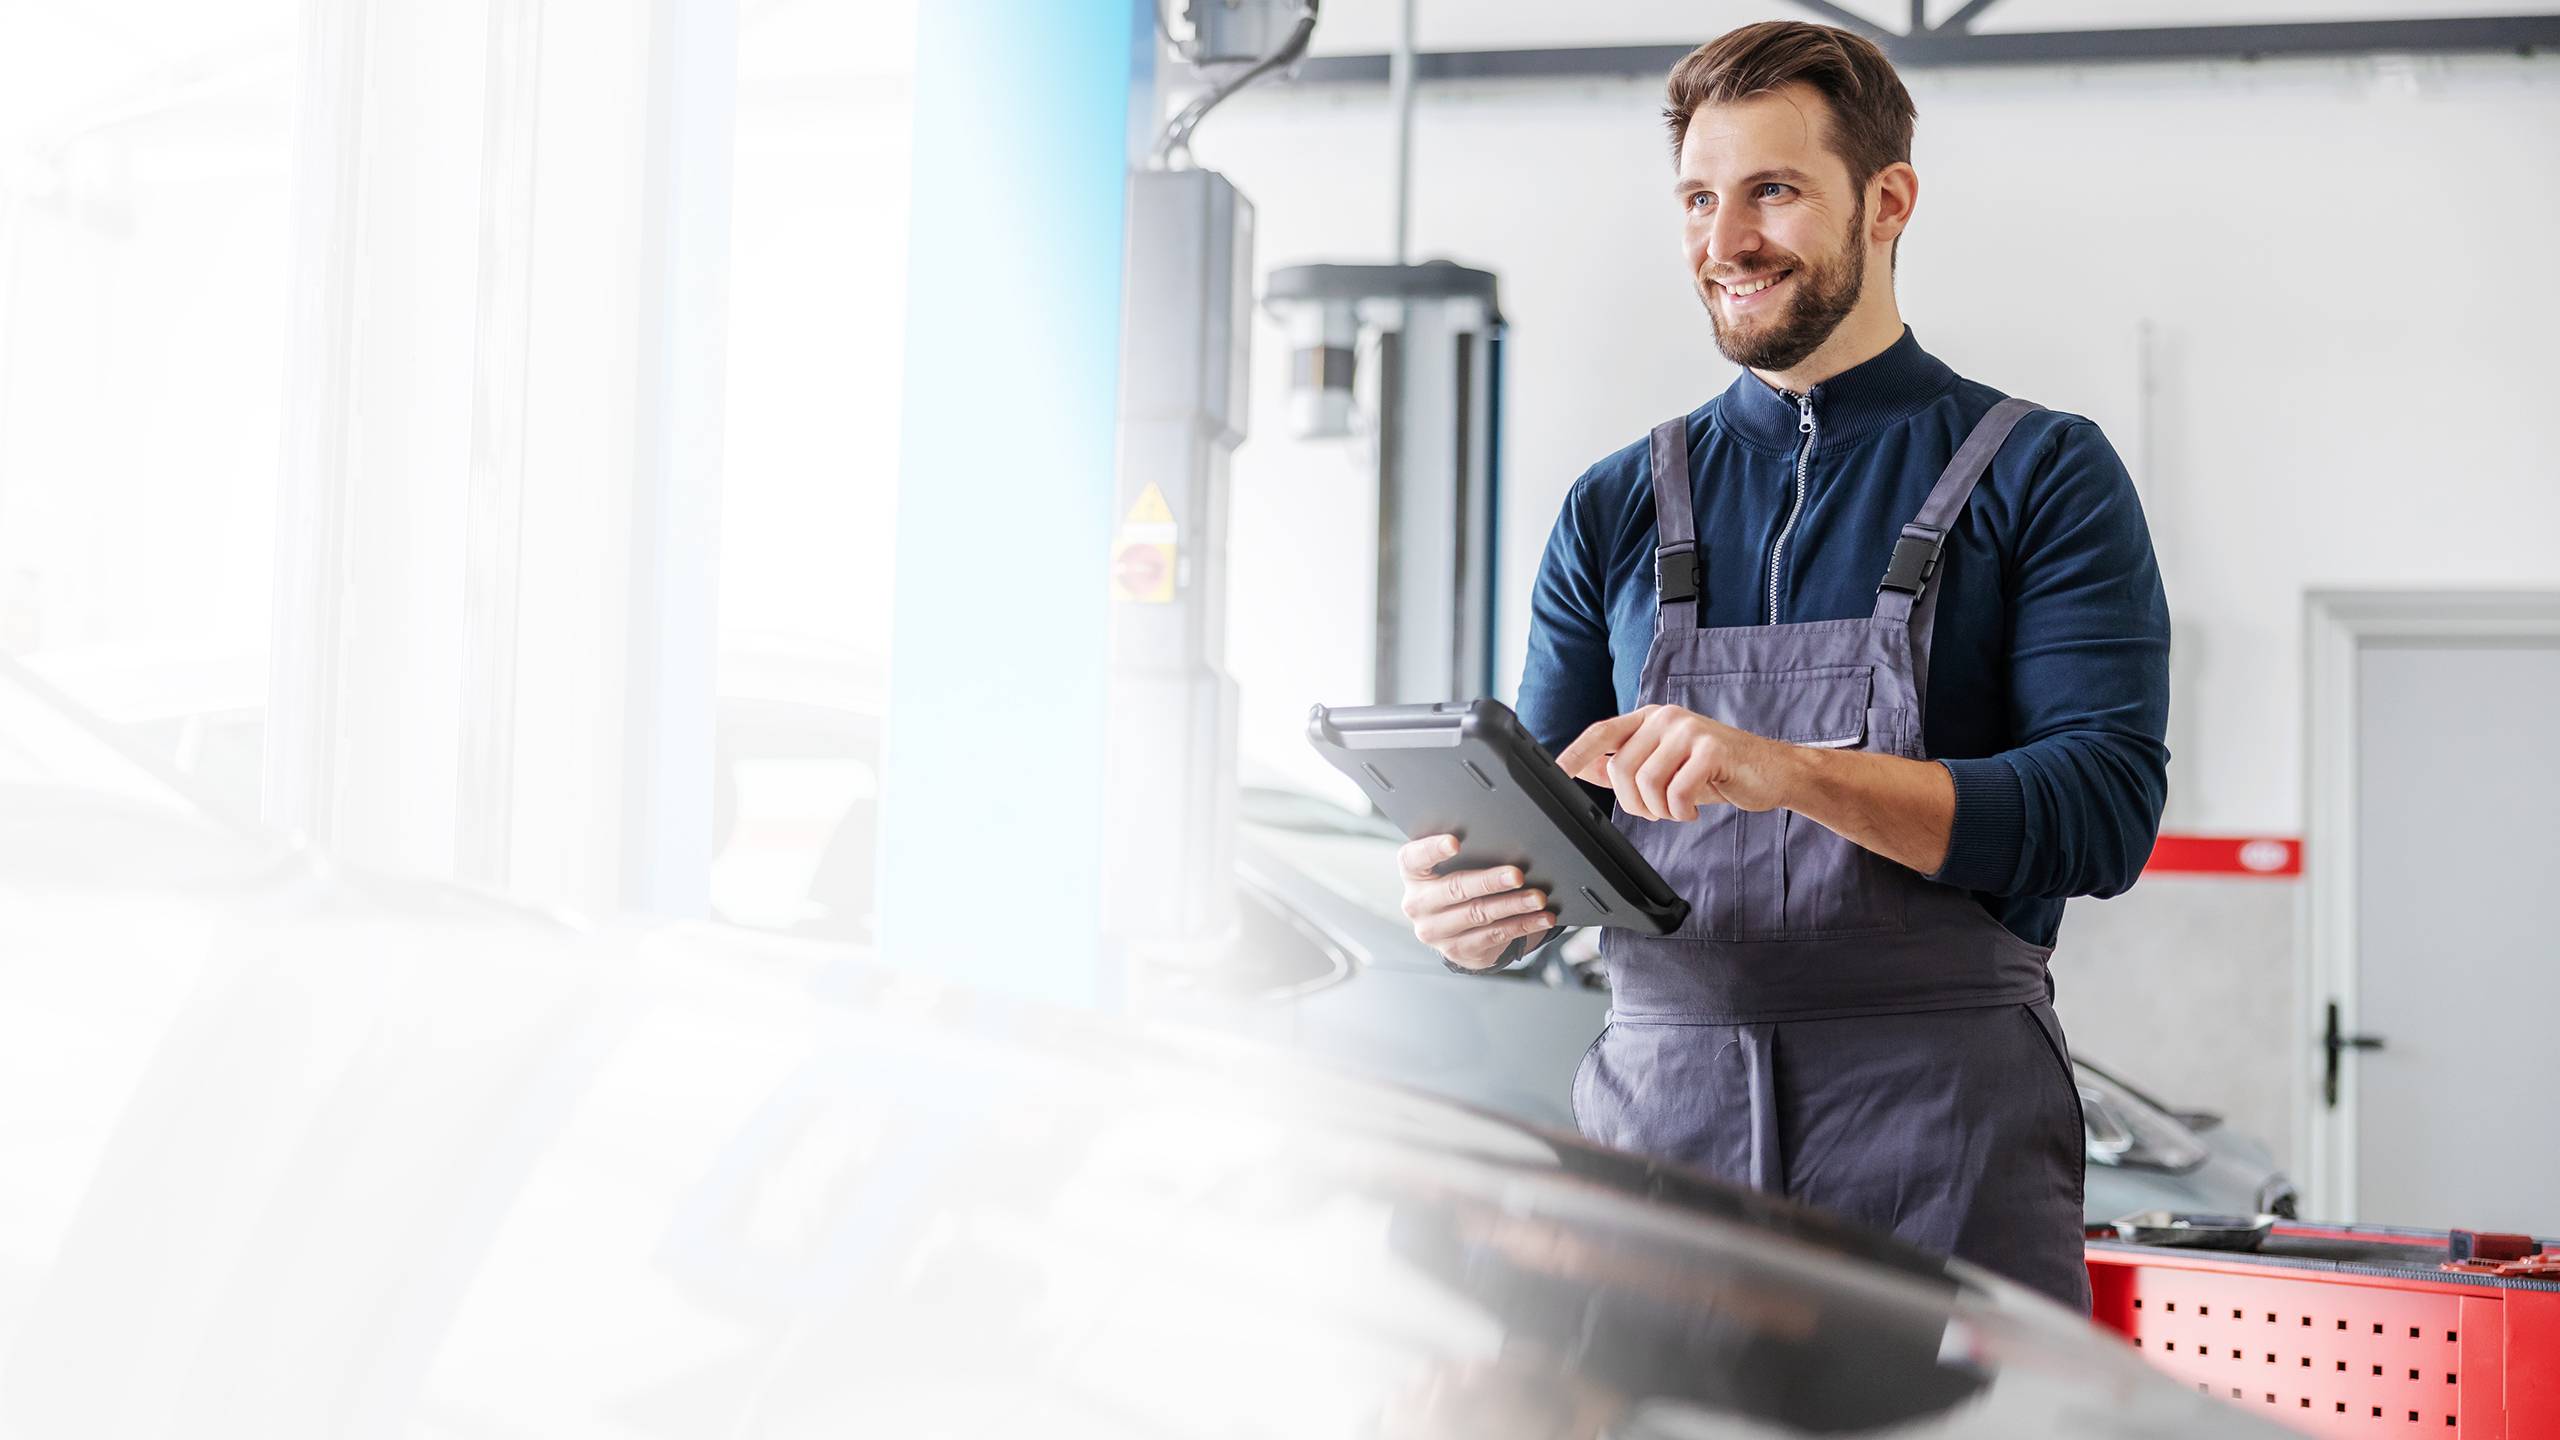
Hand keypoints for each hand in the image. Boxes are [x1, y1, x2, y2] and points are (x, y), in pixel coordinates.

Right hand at [1395, 833, 1555, 970]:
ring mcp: (1435, 931)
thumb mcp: (1448, 868)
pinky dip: (1522, 925)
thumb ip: (1464, 856)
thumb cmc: (1454, 885)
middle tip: (1517, 875)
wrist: (1450, 930)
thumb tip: (1506, 847)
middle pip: (1455, 888)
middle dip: (1490, 881)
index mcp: (1412, 875)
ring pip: (1479, 914)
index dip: (1432, 849)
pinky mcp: (1456, 949)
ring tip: (1538, 898)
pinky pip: (1494, 935)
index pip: (1413, 858)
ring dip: (1513, 905)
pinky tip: (1540, 918)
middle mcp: (1417, 904)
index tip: (1455, 842)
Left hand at [1553, 704, 1800, 821]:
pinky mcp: (1711, 749)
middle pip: (1620, 768)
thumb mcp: (1666, 765)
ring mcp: (1689, 730)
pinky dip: (1681, 812)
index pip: (1601, 732)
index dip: (1575, 753)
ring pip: (1646, 783)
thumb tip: (1584, 768)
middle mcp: (1665, 718)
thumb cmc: (1717, 771)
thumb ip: (1628, 764)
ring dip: (1659, 810)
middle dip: (1633, 803)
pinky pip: (1676, 793)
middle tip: (1657, 811)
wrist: (1773, 771)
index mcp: (1650, 719)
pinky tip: (1694, 809)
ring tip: (1679, 808)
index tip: (1555, 772)